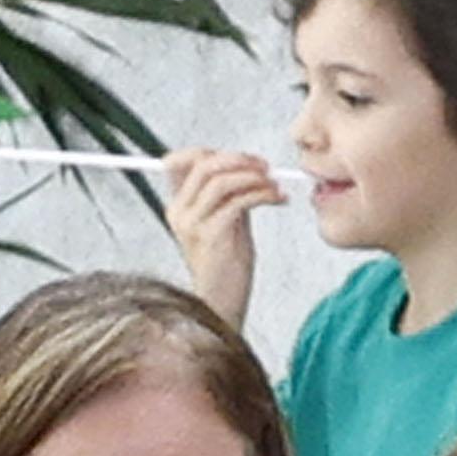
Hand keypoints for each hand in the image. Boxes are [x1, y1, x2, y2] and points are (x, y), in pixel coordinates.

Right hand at [156, 149, 289, 323]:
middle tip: (266, 168)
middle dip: (241, 160)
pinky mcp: (210, 235)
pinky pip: (238, 201)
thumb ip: (227, 193)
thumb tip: (245, 162)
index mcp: (178, 207)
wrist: (222, 304)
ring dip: (255, 178)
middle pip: (205, 164)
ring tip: (275, 187)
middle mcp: (179, 213)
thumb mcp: (224, 220)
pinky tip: (278, 199)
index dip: (215, 151)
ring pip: (222, 180)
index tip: (247, 160)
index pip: (183, 161)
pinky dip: (263, 194)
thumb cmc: (227, 265)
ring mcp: (192, 224)